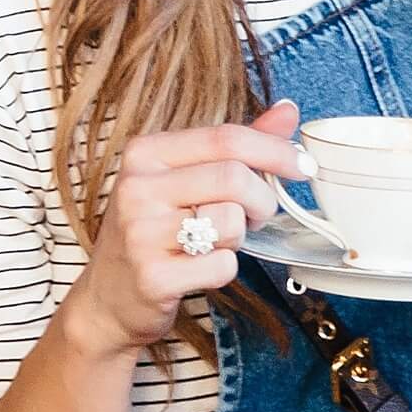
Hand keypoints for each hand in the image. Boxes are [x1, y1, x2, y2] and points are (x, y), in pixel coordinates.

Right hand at [64, 100, 309, 358]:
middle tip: (257, 214)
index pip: (225, 137)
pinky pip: (222, 266)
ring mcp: (141, 233)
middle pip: (234, 178)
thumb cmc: (154, 230)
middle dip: (262, 199)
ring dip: (238, 237)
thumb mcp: (184, 178)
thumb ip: (236, 145)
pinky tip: (199, 269)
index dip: (274, 150)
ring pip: (231, 222)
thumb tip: (288, 111)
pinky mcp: (152, 277)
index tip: (303, 166)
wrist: (108, 299)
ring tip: (214, 241)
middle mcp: (137, 187)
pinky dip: (224, 269)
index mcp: (146, 153)